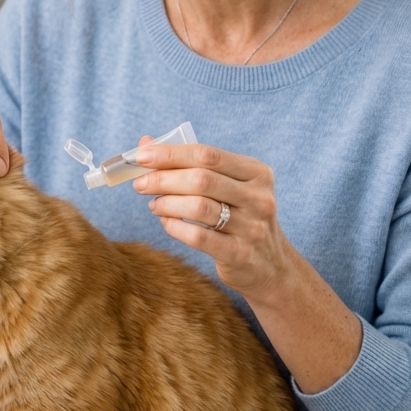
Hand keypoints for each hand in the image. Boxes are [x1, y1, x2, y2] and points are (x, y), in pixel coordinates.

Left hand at [132, 141, 290, 303]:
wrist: (270, 266)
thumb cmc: (240, 219)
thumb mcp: (228, 188)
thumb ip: (191, 164)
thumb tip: (146, 144)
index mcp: (256, 173)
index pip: (208, 155)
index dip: (171, 153)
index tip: (141, 156)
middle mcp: (258, 197)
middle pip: (201, 179)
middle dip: (163, 179)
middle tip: (140, 184)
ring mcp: (252, 227)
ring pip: (198, 207)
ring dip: (167, 203)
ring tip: (154, 205)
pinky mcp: (240, 254)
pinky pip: (198, 237)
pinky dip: (175, 227)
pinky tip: (166, 223)